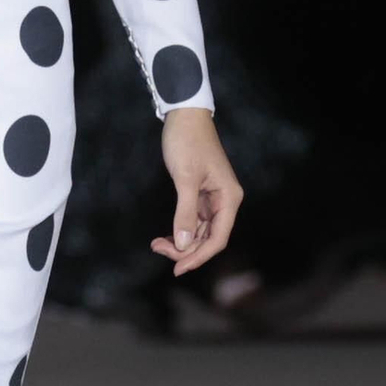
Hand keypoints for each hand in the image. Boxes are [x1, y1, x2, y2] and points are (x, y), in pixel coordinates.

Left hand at [152, 107, 241, 273]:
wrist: (185, 116)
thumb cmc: (187, 142)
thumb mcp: (185, 179)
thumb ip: (185, 214)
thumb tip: (184, 245)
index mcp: (229, 198)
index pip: (218, 239)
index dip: (199, 257)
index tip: (178, 269)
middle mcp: (225, 201)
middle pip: (209, 238)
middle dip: (186, 250)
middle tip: (158, 250)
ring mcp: (213, 199)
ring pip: (200, 232)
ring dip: (181, 242)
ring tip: (157, 245)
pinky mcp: (201, 195)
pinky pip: (194, 221)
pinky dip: (180, 230)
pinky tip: (165, 237)